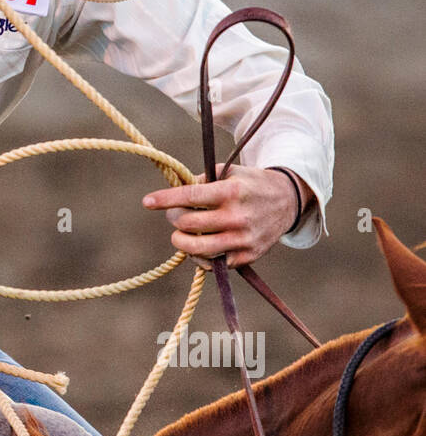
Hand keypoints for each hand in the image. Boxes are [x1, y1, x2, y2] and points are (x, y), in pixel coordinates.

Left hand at [142, 165, 310, 268]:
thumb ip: (203, 179)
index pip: (191, 196)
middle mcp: (237, 217)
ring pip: (198, 249)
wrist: (288, 201)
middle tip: (174, 214)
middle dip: (174, 218)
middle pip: (189, 224)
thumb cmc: (250, 183)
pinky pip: (214, 263)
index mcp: (232, 191)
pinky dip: (200, 257)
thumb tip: (176, 192)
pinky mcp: (248, 256)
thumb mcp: (230, 172)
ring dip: (182, 242)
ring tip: (181, 234)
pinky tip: (199, 246)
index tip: (147, 201)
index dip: (165, 199)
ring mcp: (243, 239)